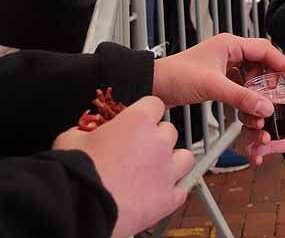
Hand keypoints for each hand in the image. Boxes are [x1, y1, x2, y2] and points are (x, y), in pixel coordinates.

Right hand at [52, 96, 194, 237]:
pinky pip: (181, 189)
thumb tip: (85, 132)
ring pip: (184, 157)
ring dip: (171, 161)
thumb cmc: (72, 173)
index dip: (145, 113)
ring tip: (153, 169)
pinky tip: (157, 192)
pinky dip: (171, 190)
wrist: (77, 209)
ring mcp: (166, 170)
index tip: (137, 122)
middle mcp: (158, 142)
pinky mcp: (168, 198)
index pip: (155, 105)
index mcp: (138, 121)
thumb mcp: (70, 138)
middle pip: (169, 131)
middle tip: (137, 150)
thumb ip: (85, 130)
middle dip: (155, 138)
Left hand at [151, 33, 284, 119]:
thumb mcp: (213, 86)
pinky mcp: (217, 77)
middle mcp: (229, 51)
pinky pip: (240, 84)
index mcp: (230, 44)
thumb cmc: (175, 76)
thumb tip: (267, 107)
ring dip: (259, 89)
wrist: (150, 86)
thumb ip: (242, 97)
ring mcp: (223, 64)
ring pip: (251, 75)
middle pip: (261, 62)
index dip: (283, 65)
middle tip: (281, 95)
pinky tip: (248, 106)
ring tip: (265, 103)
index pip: (266, 50)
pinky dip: (247, 94)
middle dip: (272, 79)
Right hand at [242, 88, 284, 165]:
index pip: (253, 96)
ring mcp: (262, 129)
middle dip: (251, 120)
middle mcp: (262, 113)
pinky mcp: (266, 144)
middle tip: (261, 124)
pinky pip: (254, 150)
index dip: (253, 100)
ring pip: (247, 132)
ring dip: (253, 136)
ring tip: (265, 139)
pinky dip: (253, 155)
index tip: (260, 106)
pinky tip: (257, 159)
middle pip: (246, 115)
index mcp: (269, 97)